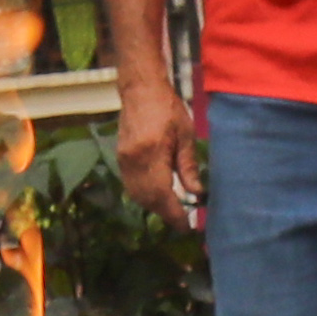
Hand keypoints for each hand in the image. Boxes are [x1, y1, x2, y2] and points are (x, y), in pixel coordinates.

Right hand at [110, 70, 202, 218]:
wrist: (140, 89)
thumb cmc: (168, 107)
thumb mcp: (186, 134)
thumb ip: (188, 165)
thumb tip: (196, 194)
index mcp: (152, 152)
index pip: (162, 194)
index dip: (174, 214)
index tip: (187, 226)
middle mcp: (133, 160)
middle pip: (147, 199)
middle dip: (165, 214)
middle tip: (183, 222)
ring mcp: (123, 159)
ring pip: (136, 195)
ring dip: (154, 207)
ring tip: (173, 211)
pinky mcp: (120, 157)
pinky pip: (131, 186)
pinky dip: (144, 196)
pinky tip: (158, 196)